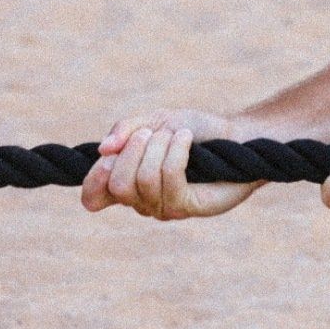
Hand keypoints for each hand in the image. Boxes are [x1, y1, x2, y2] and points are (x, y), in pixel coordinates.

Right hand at [81, 109, 261, 218]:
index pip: (93, 197)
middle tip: (153, 133)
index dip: (93, 180)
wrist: (236, 136)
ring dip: (159, 148)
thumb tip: (103, 149)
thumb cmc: (194, 130)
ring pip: (144, 180)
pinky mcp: (187, 207)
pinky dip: (176, 152)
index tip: (108, 156)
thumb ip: (125, 130)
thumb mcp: (154, 120)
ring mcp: (163, 208)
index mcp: (128, 181)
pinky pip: (169, 179)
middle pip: (118, 185)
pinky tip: (187, 140)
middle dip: (134, 151)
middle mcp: (142, 201)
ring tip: (177, 135)